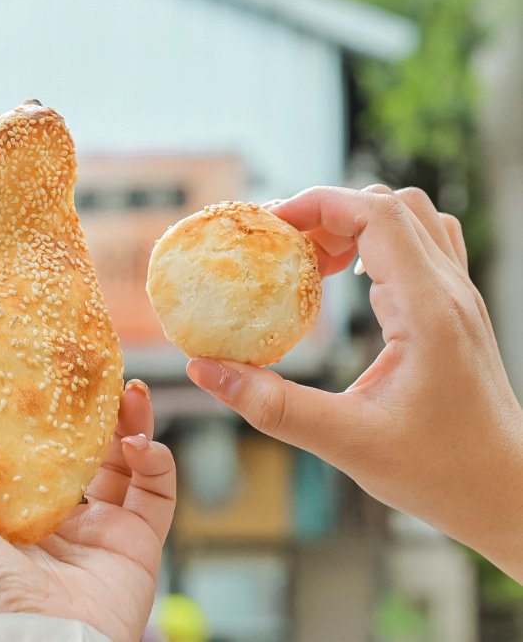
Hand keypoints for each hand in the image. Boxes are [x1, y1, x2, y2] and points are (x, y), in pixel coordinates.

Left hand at [0, 333, 175, 640]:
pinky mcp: (132, 543)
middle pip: (64, 438)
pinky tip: (140, 441)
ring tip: (124, 388)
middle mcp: (36, 512)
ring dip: (123, 418)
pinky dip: (155, 459)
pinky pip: (155, 490)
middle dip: (76, 398)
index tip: (22, 346)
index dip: (12, 391)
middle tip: (84, 359)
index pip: (2, 433)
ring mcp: (87, 528)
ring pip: (114, 456)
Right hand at [186, 185, 522, 580]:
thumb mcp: (346, 442)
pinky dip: (380, 244)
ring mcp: (460, 298)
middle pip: (393, 205)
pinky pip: (422, 247)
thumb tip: (205, 369)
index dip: (318, 203)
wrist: (507, 492)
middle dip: (330, 210)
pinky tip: (348, 281)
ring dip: (358, 223)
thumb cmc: (439, 473)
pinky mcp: (458, 312)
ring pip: (414, 220)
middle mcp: (451, 292)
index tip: (268, 224)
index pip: (377, 215)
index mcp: (428, 311)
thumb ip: (272, 405)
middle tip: (282, 245)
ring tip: (312, 260)